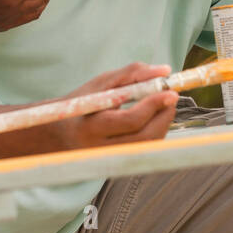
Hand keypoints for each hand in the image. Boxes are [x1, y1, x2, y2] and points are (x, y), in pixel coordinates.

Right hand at [55, 62, 177, 149]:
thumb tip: (165, 70)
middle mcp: (102, 147)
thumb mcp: (101, 83)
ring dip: (163, 123)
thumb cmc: (82, 103)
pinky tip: (154, 117)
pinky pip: (146, 148)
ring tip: (163, 104)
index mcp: (92, 126)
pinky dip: (156, 131)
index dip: (153, 105)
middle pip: (145, 136)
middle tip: (171, 97)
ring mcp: (112, 159)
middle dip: (164, 115)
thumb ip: (132, 73)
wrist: (60, 134)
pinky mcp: (120, 162)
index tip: (170, 91)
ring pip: (149, 145)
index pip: (131, 120)